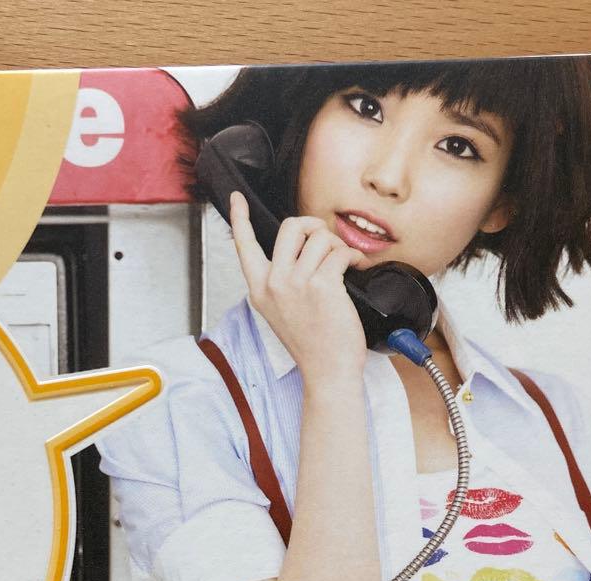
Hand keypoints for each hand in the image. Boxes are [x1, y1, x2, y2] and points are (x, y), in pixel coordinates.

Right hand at [229, 190, 369, 386]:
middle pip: (291, 227)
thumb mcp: (282, 312)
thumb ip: (282, 281)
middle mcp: (274, 283)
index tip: (236, 199)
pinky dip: (352, 256)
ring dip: (337, 246)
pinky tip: (354, 267)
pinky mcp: (322, 285)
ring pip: (320, 238)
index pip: (244, 246)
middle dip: (313, 226)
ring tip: (343, 264)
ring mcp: (296, 283)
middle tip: (325, 240)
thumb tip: (303, 250)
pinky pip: (339, 252)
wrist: (327, 371)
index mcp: (259, 289)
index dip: (240, 218)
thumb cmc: (312, 344)